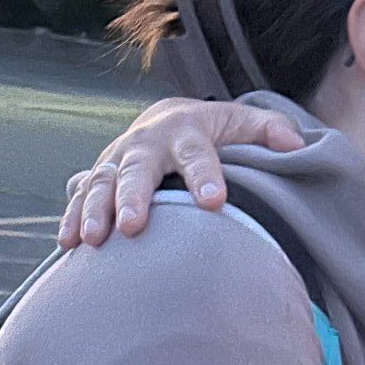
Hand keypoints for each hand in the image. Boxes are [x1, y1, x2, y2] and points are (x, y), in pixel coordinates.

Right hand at [59, 97, 305, 248]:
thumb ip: (269, 131)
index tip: (214, 202)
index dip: (205, 175)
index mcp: (185, 131)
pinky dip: (71, 218)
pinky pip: (81, 197)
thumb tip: (297, 144)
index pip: (197, 153)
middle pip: (138, 169)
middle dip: (133, 196)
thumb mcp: (242, 123)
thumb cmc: (213, 131)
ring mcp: (118, 160)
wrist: (166, 119)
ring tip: (94, 241)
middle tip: (133, 225)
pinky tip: (68, 245)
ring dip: (94, 210)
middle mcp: (146, 143)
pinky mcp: (99, 177)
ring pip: (101, 183)